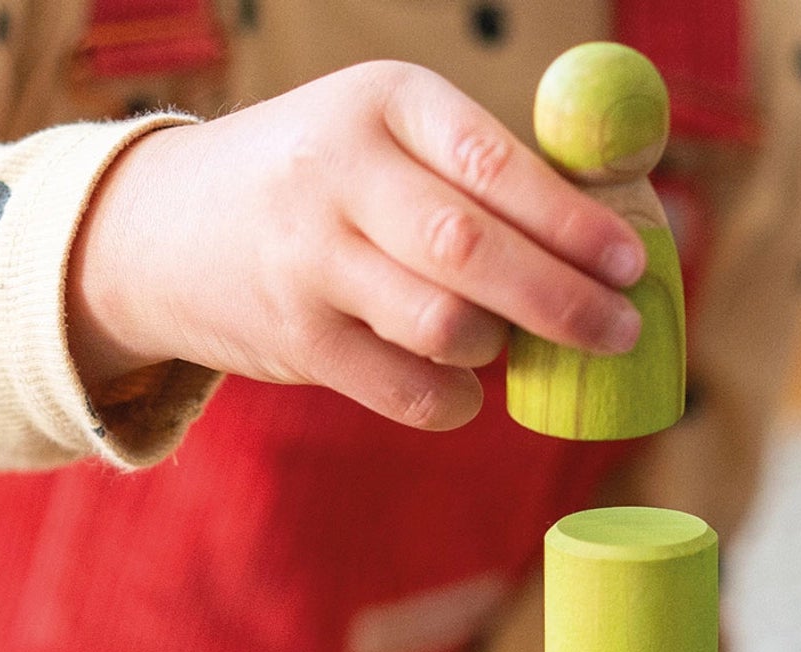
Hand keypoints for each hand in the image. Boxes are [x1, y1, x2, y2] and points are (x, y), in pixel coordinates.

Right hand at [67, 61, 647, 432]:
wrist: (169, 228)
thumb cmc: (322, 182)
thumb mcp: (388, 135)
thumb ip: (488, 170)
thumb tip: (626, 222)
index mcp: (384, 102)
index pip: (495, 164)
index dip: (573, 220)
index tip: (632, 262)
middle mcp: (341, 174)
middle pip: (473, 250)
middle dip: (561, 299)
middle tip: (621, 330)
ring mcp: (311, 261)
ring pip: (443, 326)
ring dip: (496, 346)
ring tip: (505, 341)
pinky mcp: (297, 339)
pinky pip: (406, 388)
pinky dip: (452, 400)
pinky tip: (463, 388)